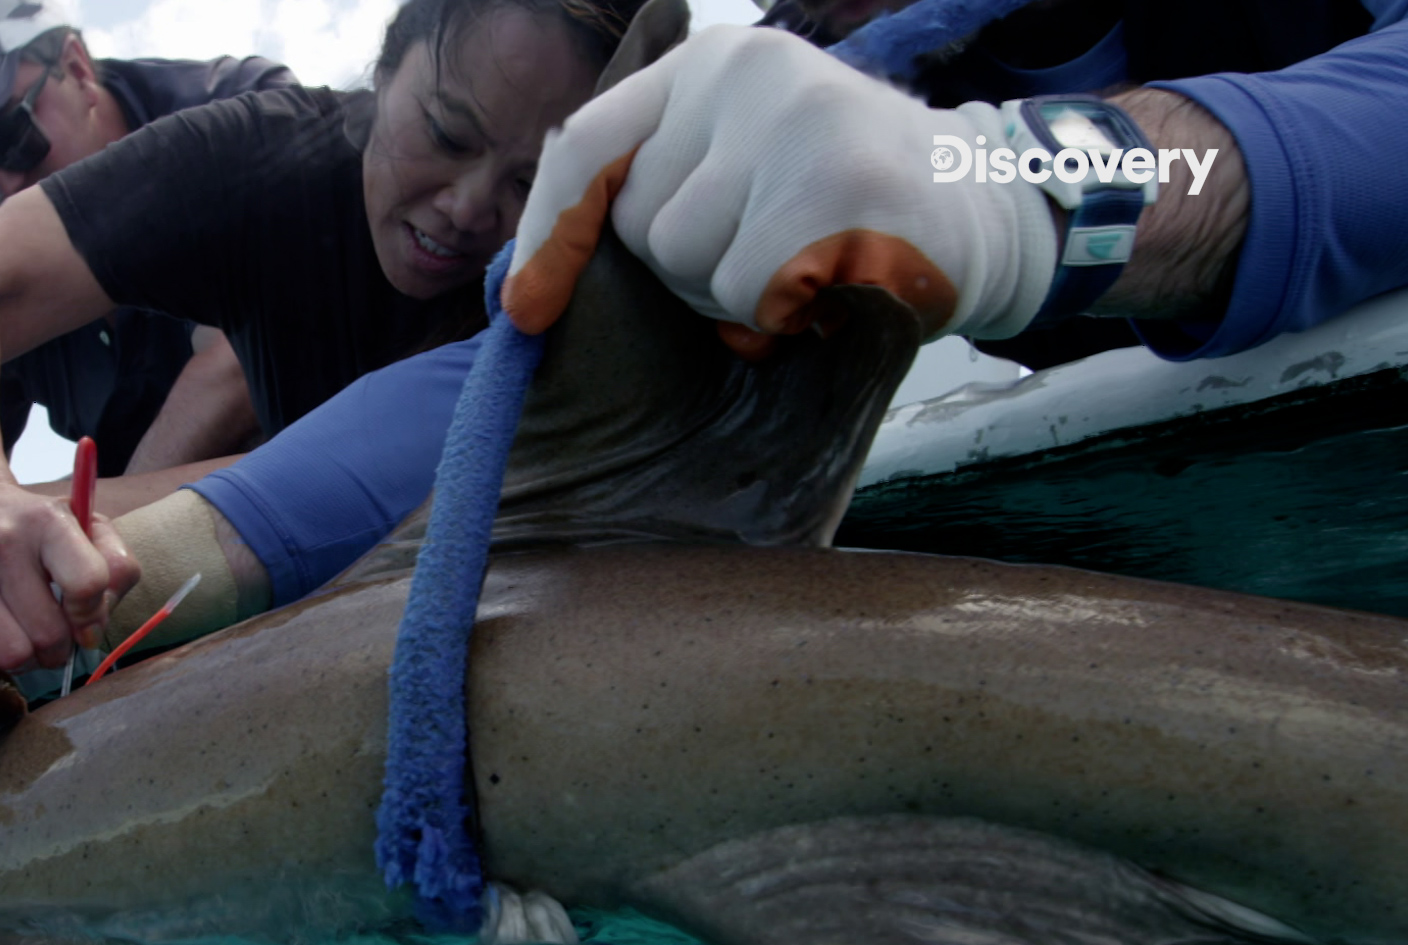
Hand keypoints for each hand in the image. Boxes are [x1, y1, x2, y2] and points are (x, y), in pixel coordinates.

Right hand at [0, 478, 138, 704]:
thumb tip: (96, 625)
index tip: (86, 613)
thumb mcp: (85, 523)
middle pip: (48, 632)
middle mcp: (1, 545)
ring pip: (10, 654)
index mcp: (46, 522)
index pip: (87, 582)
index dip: (95, 612)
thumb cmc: (33, 524)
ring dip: (27, 664)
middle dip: (62, 646)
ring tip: (30, 645)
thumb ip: (116, 565)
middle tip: (59, 635)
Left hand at [505, 26, 1056, 352]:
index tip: (526, 310)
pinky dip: (782, 313)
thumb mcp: (743, 165)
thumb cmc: (842, 206)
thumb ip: (659, 188)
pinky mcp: (837, 184)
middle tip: (769, 255)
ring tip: (804, 264)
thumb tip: (527, 286)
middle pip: (638, 222)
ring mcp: (796, 120)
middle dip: (688, 271)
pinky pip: (747, 289)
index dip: (550, 232)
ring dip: (736, 296)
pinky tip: (832, 283)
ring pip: (688, 263)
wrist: (986, 210)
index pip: (587, 143)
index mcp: (711, 65)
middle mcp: (747, 72)